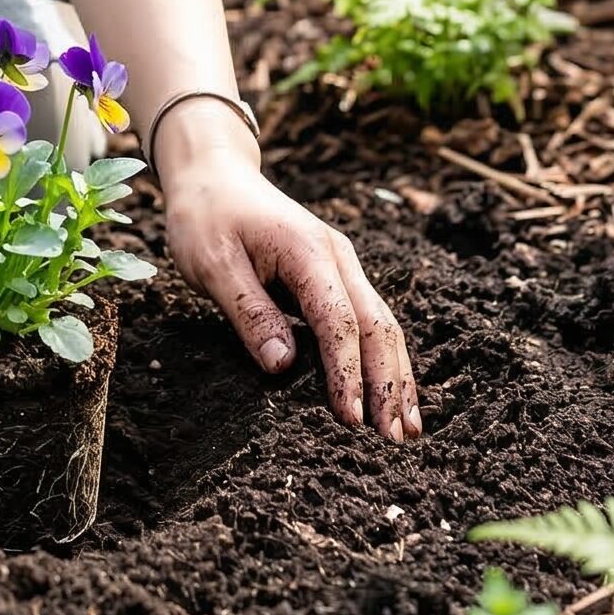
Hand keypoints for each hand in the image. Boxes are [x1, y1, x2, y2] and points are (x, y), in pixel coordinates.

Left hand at [164, 154, 422, 441]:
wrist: (212, 174)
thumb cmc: (206, 216)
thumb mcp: (213, 263)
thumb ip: (249, 311)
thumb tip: (283, 365)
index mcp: (308, 252)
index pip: (339, 320)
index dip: (347, 373)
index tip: (350, 421)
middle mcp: (337, 257)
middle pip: (377, 324)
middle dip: (389, 383)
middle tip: (395, 440)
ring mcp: (341, 264)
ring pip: (382, 323)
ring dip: (396, 375)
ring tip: (407, 429)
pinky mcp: (335, 275)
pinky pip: (368, 319)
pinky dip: (383, 357)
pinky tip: (390, 392)